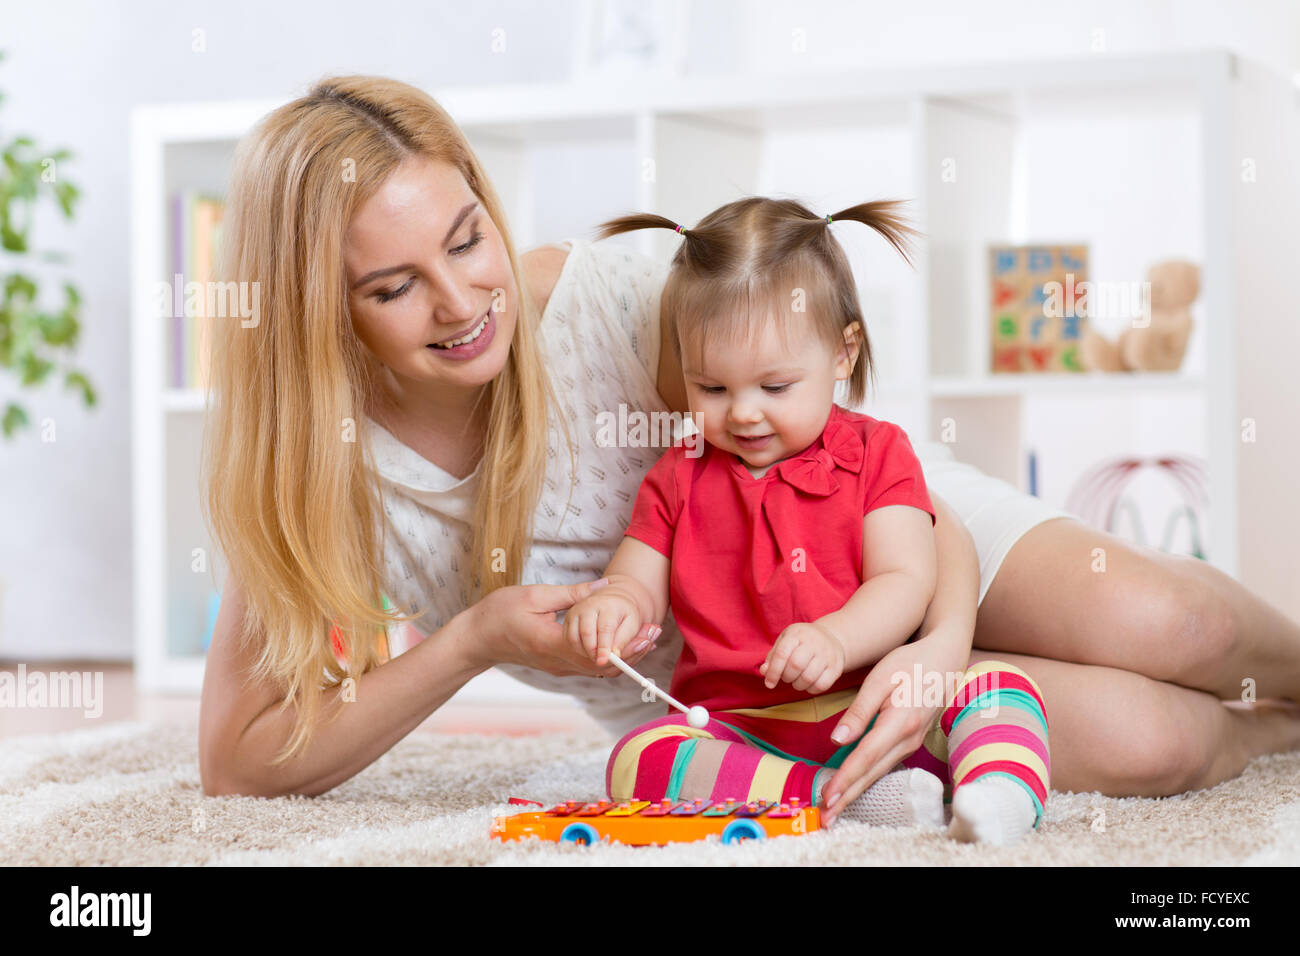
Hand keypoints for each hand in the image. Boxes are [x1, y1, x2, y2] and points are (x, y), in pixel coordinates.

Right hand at [461, 579, 656, 677]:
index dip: (626, 644)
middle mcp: (559, 663)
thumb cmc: (500, 613)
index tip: (645, 631)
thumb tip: (605, 586)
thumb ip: (572, 594)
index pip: (597, 651)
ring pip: (600, 669)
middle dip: (634, 651)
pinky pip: (591, 666)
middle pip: (605, 665)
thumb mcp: (535, 595)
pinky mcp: (559, 665)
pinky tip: (625, 641)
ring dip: (626, 655)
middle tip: (655, 632)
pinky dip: (611, 656)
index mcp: (552, 644)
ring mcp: (559, 667)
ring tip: (647, 636)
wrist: (477, 638)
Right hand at [563, 587, 645, 667]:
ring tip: (597, 654)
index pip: (605, 628)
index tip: (604, 661)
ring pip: (574, 639)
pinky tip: (588, 650)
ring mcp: (575, 612)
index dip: (604, 647)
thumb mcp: (632, 625)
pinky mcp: (568, 619)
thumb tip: (615, 655)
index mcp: (608, 606)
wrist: (611, 602)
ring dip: (585, 652)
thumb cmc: (623, 614)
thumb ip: (624, 640)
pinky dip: (577, 649)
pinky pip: (568, 640)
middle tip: (601, 661)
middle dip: (594, 652)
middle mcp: (588, 606)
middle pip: (586, 634)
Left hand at [759, 621, 845, 692]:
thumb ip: (773, 657)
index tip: (769, 683)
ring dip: (798, 685)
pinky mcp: (836, 667)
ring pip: (808, 678)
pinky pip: (822, 685)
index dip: (773, 672)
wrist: (831, 638)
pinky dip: (811, 689)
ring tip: (796, 680)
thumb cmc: (801, 642)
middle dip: (786, 677)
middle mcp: (814, 642)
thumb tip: (764, 672)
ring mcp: (827, 654)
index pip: (782, 654)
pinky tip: (808, 684)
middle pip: (795, 666)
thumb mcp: (785, 641)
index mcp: (797, 633)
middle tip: (787, 677)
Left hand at [816, 636, 956, 825]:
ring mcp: (912, 742)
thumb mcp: (879, 679)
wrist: (944, 658)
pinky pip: (885, 764)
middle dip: (847, 797)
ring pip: (879, 772)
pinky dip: (867, 778)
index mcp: (900, 722)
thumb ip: (859, 711)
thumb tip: (837, 740)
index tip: (827, 797)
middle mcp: (908, 739)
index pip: (865, 757)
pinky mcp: (910, 741)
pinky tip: (853, 787)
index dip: (845, 779)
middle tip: (827, 818)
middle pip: (872, 773)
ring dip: (856, 791)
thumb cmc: (909, 663)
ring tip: (835, 809)